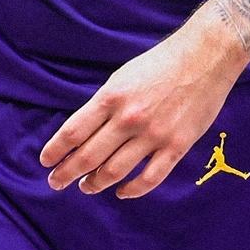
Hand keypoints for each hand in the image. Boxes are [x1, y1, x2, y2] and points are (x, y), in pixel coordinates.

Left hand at [39, 23, 245, 198]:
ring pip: (115, 171)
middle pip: (89, 155)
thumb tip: (84, 132)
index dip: (56, 150)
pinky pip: (150, 178)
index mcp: (111, 97)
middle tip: (56, 182)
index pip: (73, 131)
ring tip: (86, 187)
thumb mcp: (122, 77)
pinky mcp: (177, 146)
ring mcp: (153, 135)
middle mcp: (128, 118)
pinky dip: (132, 190)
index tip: (46, 161)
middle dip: (68, 173)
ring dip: (96, 183)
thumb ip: (104, 105)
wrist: (203, 57)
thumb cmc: (159, 64)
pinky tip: (121, 192)